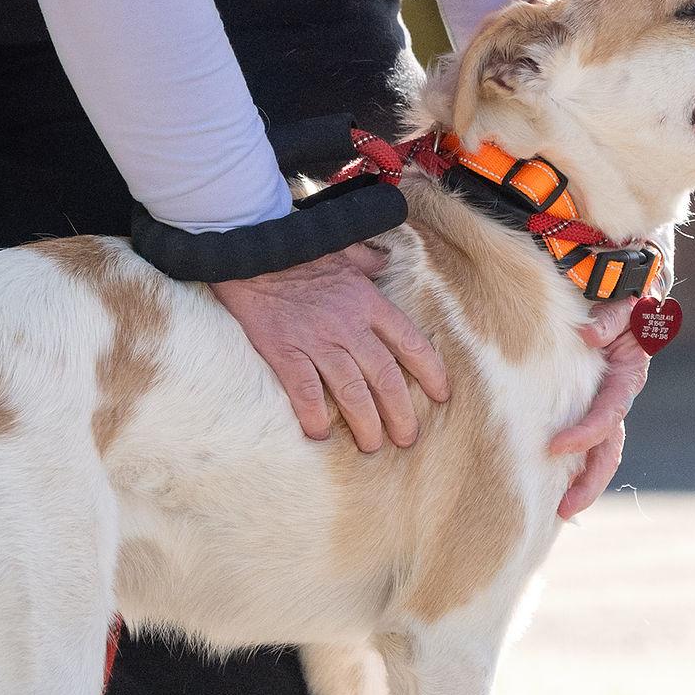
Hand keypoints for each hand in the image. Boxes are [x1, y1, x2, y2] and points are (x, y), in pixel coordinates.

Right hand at [214, 241, 449, 452]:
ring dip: (366, 424)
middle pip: (385, 378)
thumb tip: (382, 264)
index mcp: (368, 302)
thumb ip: (367, 261)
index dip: (430, 373)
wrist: (253, 248)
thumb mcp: (343, 249)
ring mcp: (316, 340)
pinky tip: (320, 435)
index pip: (410, 343)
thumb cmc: (299, 250)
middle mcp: (348, 325)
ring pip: (352, 392)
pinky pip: (305, 392)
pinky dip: (314, 416)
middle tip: (407, 438)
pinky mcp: (284, 351)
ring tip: (372, 446)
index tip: (441, 395)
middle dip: (401, 413)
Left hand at [546, 298, 652, 518]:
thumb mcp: (623, 300)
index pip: (609, 415)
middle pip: (608, 448)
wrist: (625, 286)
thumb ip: (612, 316)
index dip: (585, 434)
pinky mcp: (588, 401)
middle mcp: (618, 395)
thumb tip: (589, 336)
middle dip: (589, 482)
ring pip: (600, 451)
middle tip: (562, 508)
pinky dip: (573, 464)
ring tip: (560, 510)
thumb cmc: (622, 294)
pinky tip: (549, 485)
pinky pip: (585, 439)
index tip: (555, 448)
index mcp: (627, 374)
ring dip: (583, 482)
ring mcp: (604, 401)